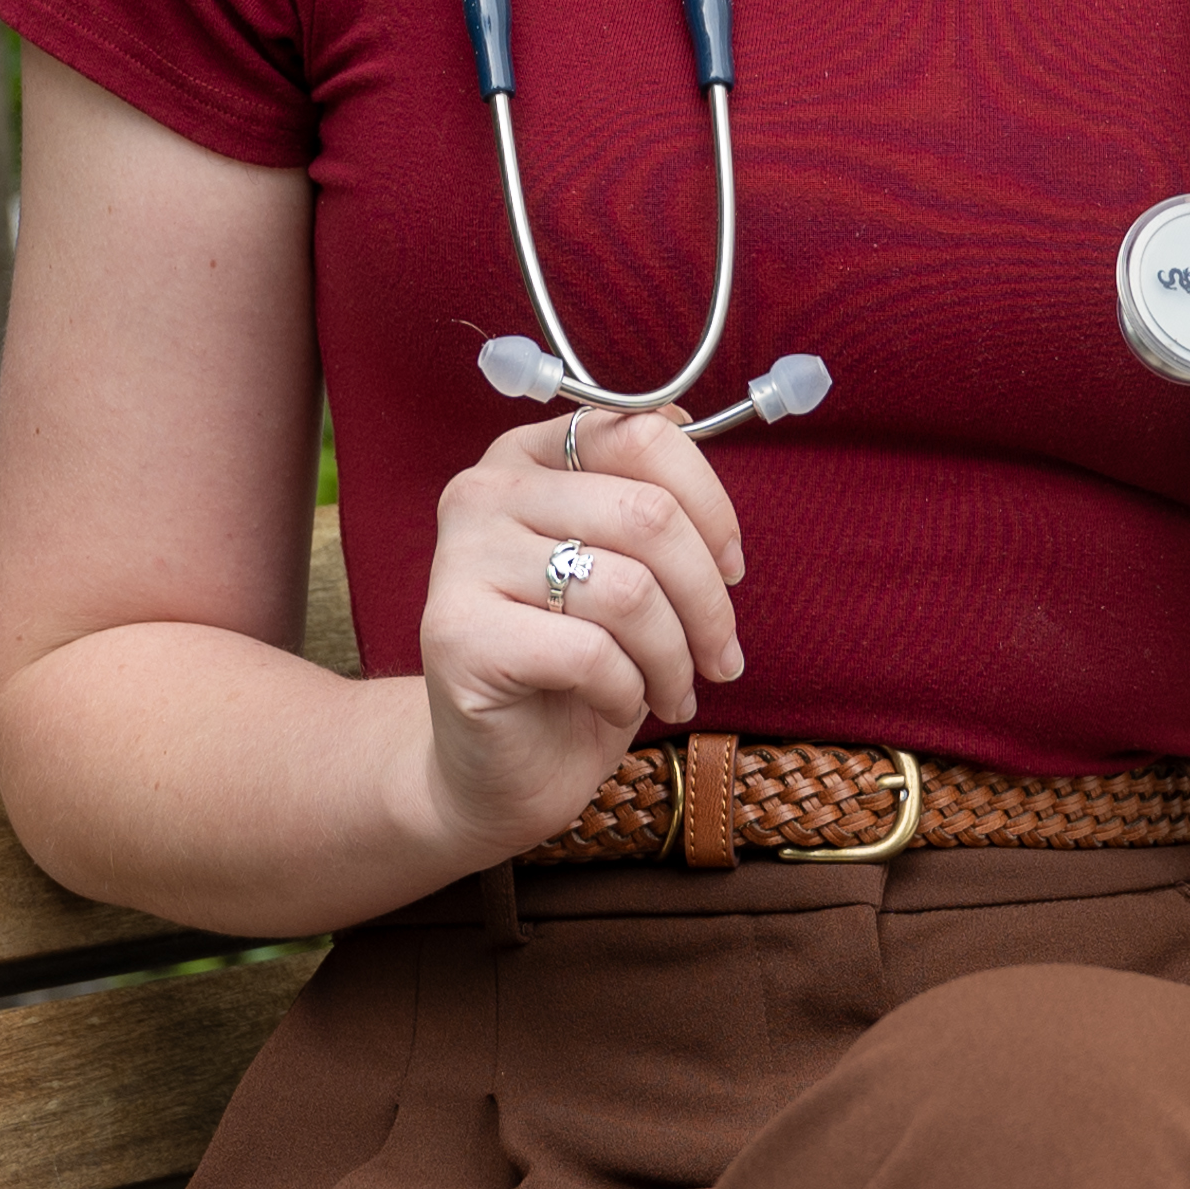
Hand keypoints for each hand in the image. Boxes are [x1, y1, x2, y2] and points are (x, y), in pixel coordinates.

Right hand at [417, 404, 748, 850]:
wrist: (496, 767)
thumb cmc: (572, 667)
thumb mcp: (622, 568)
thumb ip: (643, 497)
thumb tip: (683, 421)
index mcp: (524, 457)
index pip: (638, 434)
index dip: (710, 504)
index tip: (732, 568)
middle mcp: (481, 493)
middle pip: (647, 515)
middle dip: (708, 600)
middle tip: (720, 657)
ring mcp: (460, 561)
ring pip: (629, 590)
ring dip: (674, 657)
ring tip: (674, 691)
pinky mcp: (457, 636)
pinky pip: (591, 653)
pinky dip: (628, 691)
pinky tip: (616, 704)